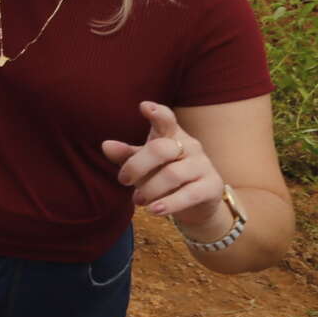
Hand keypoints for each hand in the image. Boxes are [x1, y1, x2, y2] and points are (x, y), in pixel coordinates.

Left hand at [101, 102, 227, 224]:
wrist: (197, 203)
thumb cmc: (164, 176)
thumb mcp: (144, 165)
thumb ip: (127, 155)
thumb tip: (106, 145)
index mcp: (172, 135)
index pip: (166, 120)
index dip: (157, 113)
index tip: (144, 106)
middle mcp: (189, 146)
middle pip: (160, 149)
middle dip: (137, 166)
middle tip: (124, 180)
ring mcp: (203, 165)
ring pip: (172, 174)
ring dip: (149, 189)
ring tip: (138, 200)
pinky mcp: (211, 186)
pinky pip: (189, 194)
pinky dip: (169, 203)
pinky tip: (155, 210)